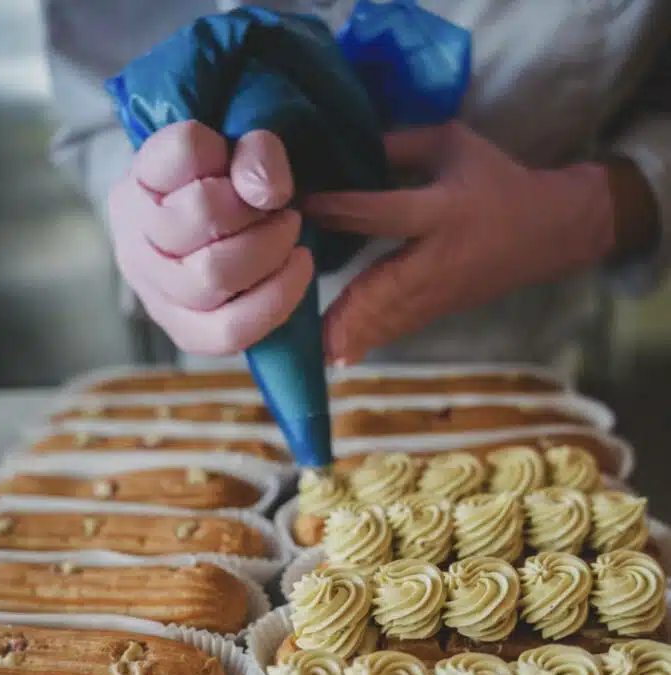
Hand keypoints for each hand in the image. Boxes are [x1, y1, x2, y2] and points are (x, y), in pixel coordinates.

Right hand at [108, 121, 312, 353]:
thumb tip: (265, 191)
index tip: (246, 164)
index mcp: (142, 179)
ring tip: (287, 236)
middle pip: (201, 212)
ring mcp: (154, 292)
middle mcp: (134, 237)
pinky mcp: (184, 333)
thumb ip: (258, 153)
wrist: (230, 243)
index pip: (184, 149)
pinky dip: (275, 299)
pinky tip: (294, 270)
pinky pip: (229, 329)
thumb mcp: (248, 154)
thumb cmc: (235, 195)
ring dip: (270, 251)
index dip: (229, 153)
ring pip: (212, 275)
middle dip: (258, 209)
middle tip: (282, 209)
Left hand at [304, 122, 614, 364]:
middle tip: (302, 315)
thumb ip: (401, 145)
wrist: (547, 230)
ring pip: (389, 315)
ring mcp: (439, 291)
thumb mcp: (453, 145)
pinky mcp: (439, 309)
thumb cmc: (496, 181)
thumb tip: (346, 147)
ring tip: (318, 349)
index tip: (304, 205)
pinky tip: (343, 355)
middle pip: (384, 286)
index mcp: (441, 211)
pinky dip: (371, 339)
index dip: (341, 209)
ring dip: (353, 332)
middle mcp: (437, 258)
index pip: (382, 213)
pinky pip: (399, 326)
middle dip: (345, 304)